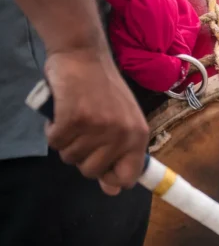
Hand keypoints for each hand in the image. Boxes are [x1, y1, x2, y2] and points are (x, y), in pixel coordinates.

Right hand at [44, 46, 148, 195]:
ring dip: (67, 140)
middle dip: (82, 155)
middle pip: (91, 171)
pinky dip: (52, 129)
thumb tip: (113, 191)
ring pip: (70, 158)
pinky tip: (62, 112)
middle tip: (84, 129)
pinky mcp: (75, 119)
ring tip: (75, 115)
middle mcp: (122, 134)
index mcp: (138, 135)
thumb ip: (118, 154)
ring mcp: (99, 126)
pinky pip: (55, 142)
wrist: (84, 54)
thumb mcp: (121, 120)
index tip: (100, 167)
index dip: (109, 177)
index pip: (128, 177)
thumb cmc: (103, 88)